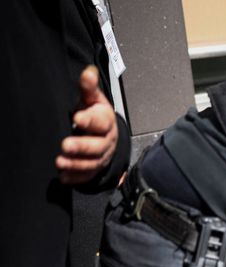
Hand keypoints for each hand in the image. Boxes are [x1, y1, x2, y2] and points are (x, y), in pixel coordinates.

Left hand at [56, 65, 118, 185]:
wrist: (106, 135)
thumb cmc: (96, 114)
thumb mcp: (93, 100)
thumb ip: (88, 88)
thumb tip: (88, 72)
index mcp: (106, 121)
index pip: (100, 121)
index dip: (89, 120)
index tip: (77, 118)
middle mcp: (106, 140)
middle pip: (97, 146)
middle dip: (82, 147)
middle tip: (65, 145)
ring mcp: (102, 156)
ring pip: (92, 163)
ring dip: (76, 164)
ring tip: (60, 162)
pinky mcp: (95, 168)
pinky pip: (88, 175)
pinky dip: (76, 178)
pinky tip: (64, 177)